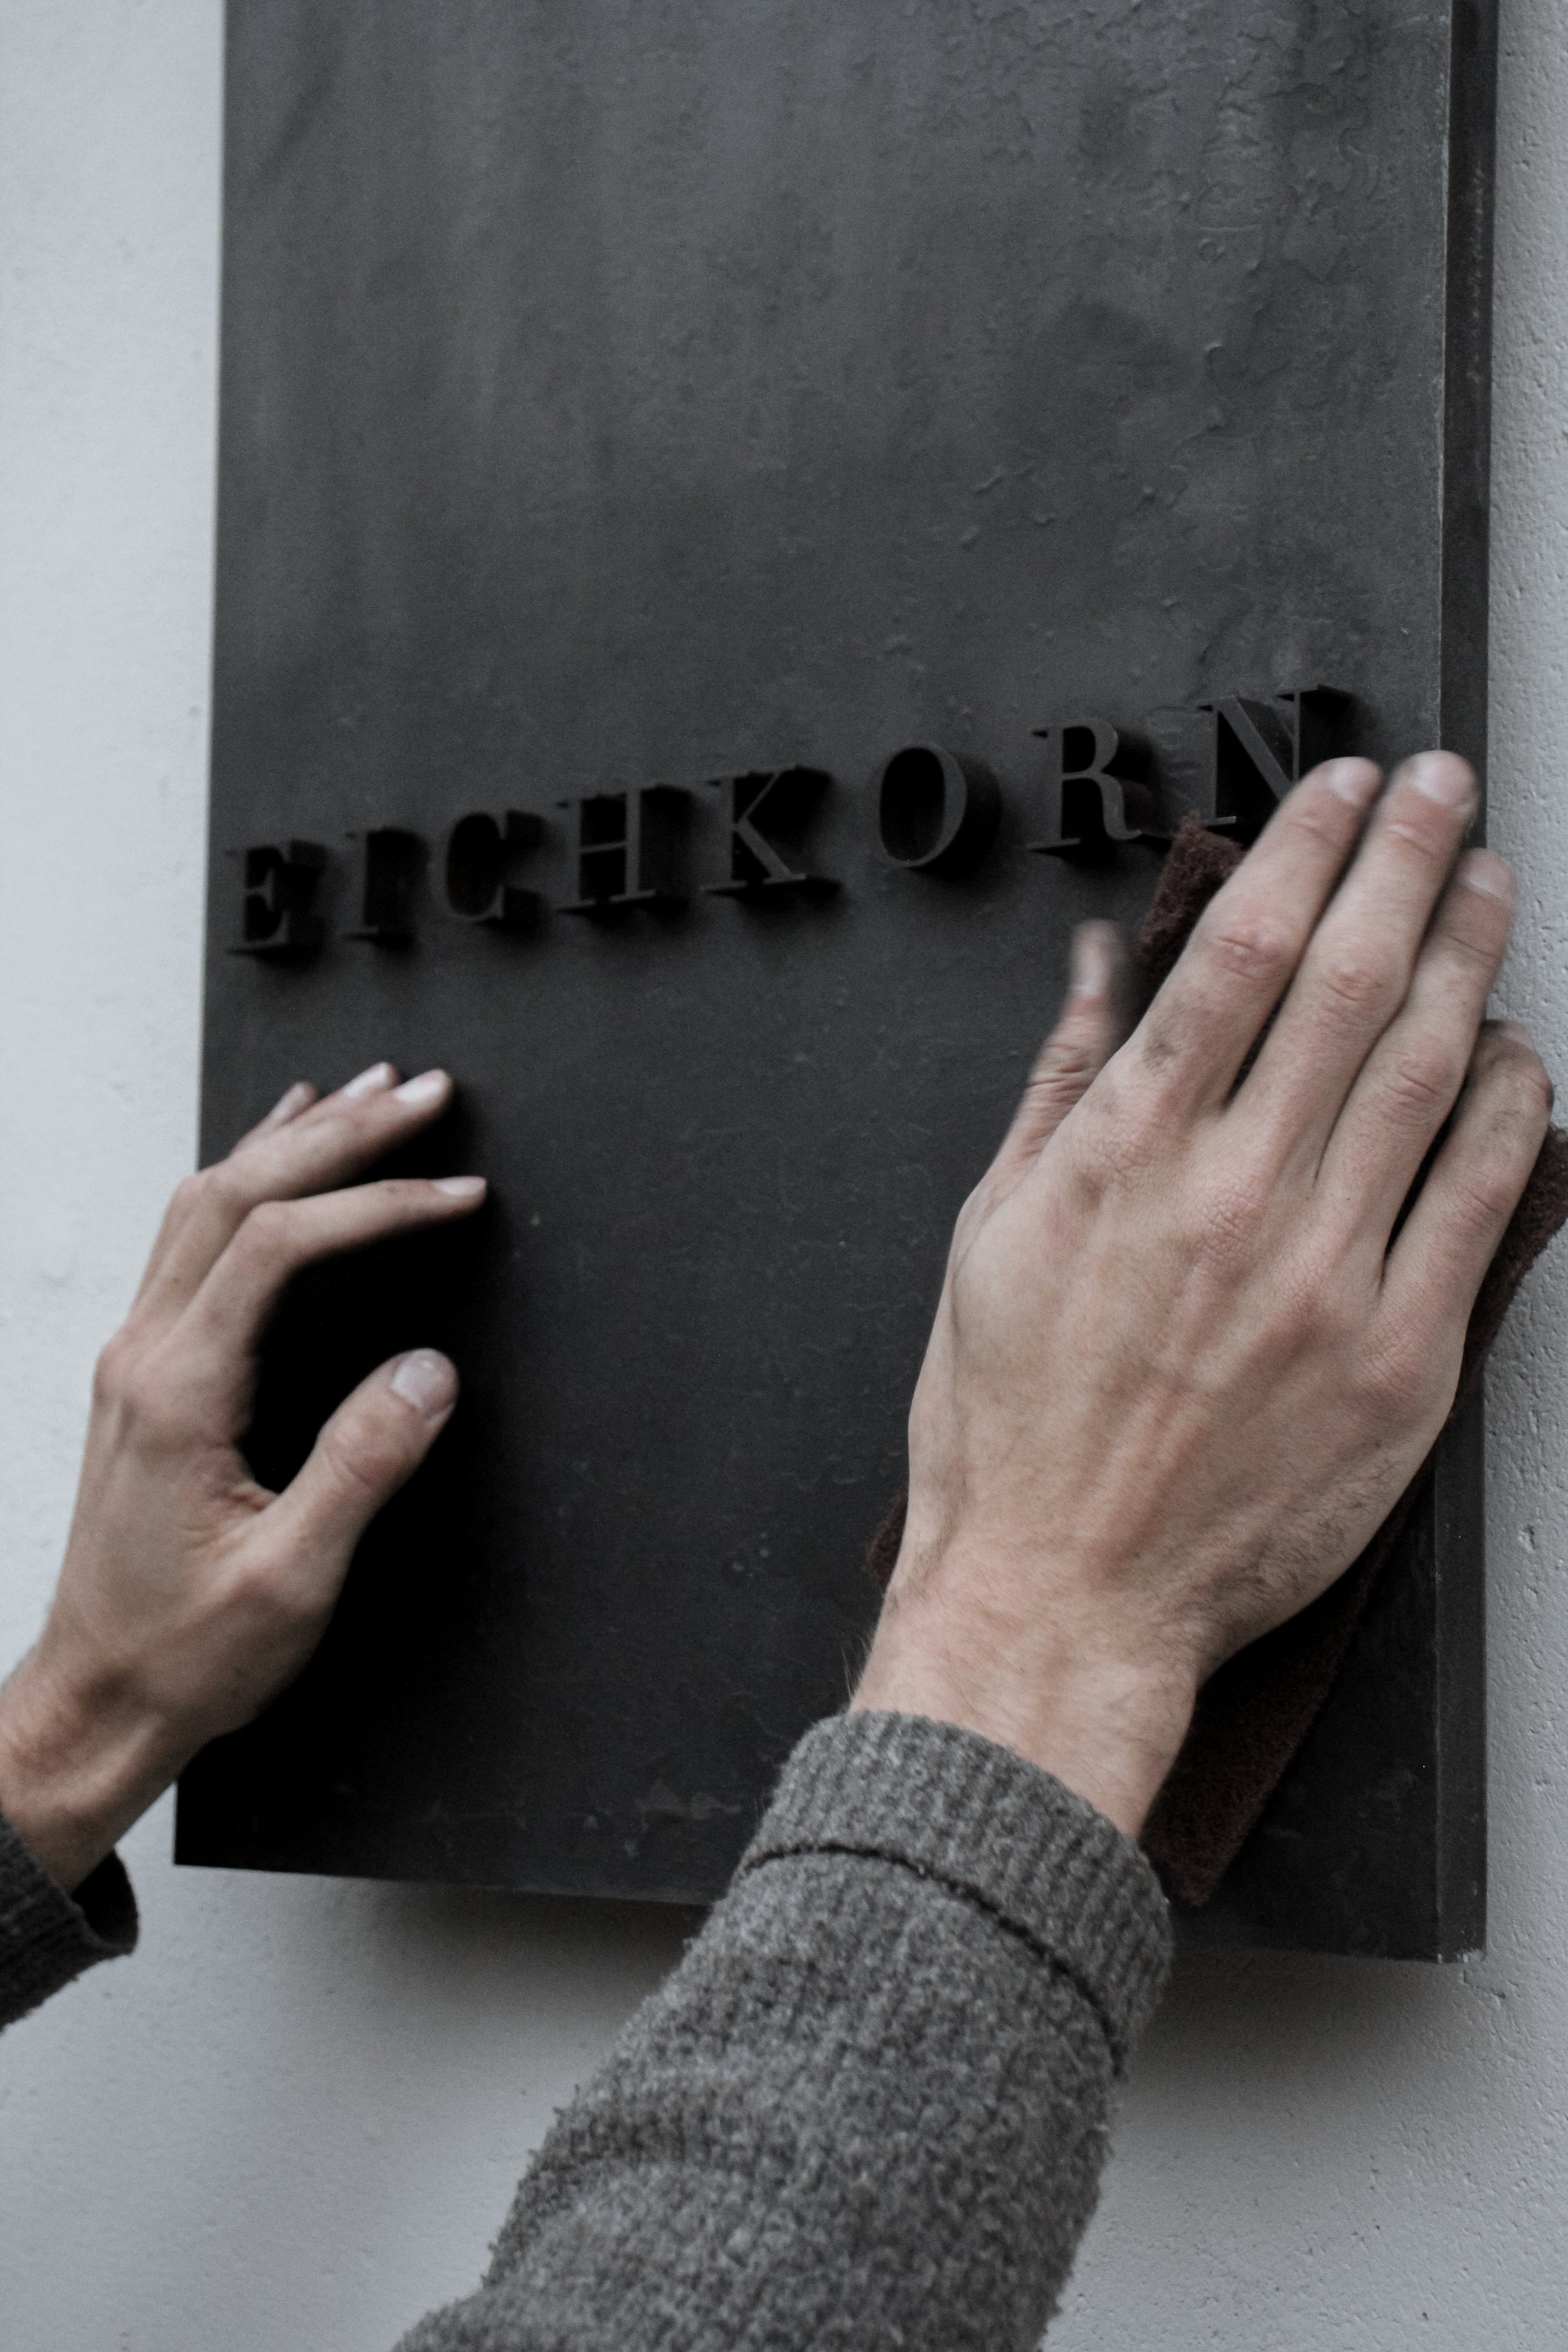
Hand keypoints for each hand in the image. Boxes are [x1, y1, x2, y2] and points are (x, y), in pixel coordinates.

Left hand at [0, 1063, 486, 1889]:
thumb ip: (361, 1467)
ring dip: (290, 1140)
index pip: (278, 1246)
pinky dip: (248, 1180)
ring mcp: (138, 1358)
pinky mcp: (148, 1374)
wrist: (99, 1698)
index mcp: (179, 1391)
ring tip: (365, 1095)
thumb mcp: (292, 1579)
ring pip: (204, 1203)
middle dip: (339, 1134)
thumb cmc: (184, 1651)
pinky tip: (279, 1157)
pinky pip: (191, 1239)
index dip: (376, 1203)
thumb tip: (429, 1372)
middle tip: (423, 1094)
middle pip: (235, 1193)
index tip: (456, 1193)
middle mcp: (146, 1355)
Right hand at [852, 753, 1551, 1836]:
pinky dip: (1507, 1108)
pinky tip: (1518, 1051)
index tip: (1343, 786)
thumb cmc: (1010, 1433)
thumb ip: (1056, 1083)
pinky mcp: (1397, 1361)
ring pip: (1425, 1070)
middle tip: (1443, 790)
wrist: (1064, 1598)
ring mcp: (1324, 1278)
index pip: (1239, 950)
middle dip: (1406, 858)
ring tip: (1490, 881)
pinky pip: (1477, 1199)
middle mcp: (1231, 1197)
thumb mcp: (990, 1234)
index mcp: (1125, 1155)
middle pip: (1348, 979)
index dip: (1305, 845)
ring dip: (1469, 955)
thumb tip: (1095, 964)